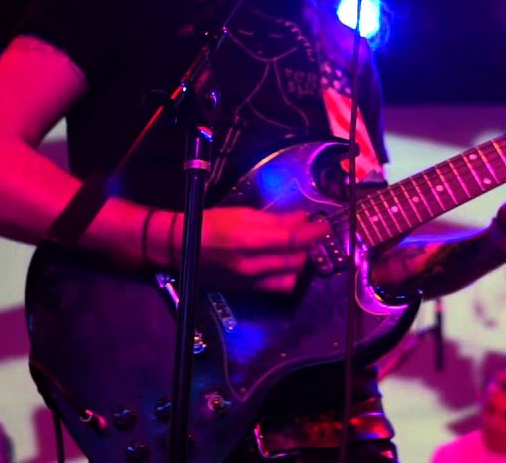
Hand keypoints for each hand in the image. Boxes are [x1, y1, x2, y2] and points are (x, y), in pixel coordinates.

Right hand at [166, 207, 328, 293]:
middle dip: (307, 245)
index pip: (292, 238)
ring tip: (295, 248)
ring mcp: (250, 281)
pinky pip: (279, 287)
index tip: (324, 225)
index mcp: (248, 239)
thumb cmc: (211, 224)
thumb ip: (275, 219)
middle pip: (295, 258)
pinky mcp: (248, 291)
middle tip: (308, 232)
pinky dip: (288, 275)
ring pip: (291, 275)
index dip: (313, 232)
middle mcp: (251, 264)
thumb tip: (302, 218)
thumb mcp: (242, 213)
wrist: (181, 248)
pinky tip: (284, 263)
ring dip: (299, 261)